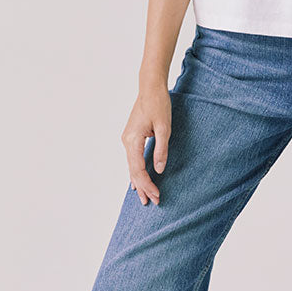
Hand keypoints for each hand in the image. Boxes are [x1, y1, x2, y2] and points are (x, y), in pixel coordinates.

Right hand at [121, 81, 171, 205]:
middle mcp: (127, 141)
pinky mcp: (131, 137)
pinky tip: (136, 181)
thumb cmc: (158, 104)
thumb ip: (161, 149)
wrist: (150, 87)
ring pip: (131, 166)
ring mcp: (127, 139)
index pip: (138, 169)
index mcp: (133, 140)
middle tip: (152, 202)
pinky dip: (135, 172)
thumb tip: (159, 169)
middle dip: (142, 187)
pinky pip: (132, 159)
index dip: (147, 184)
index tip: (157, 195)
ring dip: (138, 182)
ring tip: (144, 197)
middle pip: (133, 171)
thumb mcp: (164, 128)